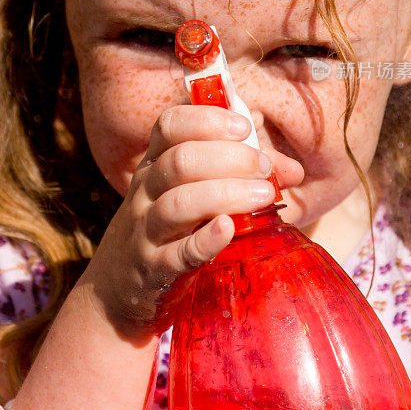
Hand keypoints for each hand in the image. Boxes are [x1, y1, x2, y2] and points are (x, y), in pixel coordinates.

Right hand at [80, 105, 303, 340]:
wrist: (118, 289)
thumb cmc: (167, 230)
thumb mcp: (190, 194)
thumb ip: (238, 175)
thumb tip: (292, 171)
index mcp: (155, 164)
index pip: (169, 126)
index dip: (206, 120)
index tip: (242, 128)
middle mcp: (145, 192)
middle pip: (180, 161)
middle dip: (228, 158)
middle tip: (262, 167)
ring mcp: (145, 231)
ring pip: (179, 203)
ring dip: (225, 194)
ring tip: (264, 195)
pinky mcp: (153, 269)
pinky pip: (177, 253)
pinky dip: (205, 240)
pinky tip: (229, 230)